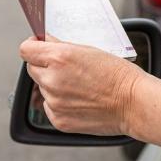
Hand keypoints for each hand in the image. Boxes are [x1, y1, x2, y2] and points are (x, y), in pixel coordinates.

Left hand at [19, 36, 147, 135]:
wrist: (133, 103)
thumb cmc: (118, 75)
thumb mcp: (90, 50)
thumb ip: (62, 46)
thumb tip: (44, 41)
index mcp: (59, 58)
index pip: (26, 49)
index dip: (33, 46)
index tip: (39, 47)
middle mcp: (52, 80)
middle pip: (31, 69)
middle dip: (44, 66)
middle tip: (65, 68)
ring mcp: (54, 102)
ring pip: (42, 89)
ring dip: (54, 85)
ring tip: (79, 86)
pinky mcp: (59, 120)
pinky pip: (50, 107)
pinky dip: (60, 103)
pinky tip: (79, 100)